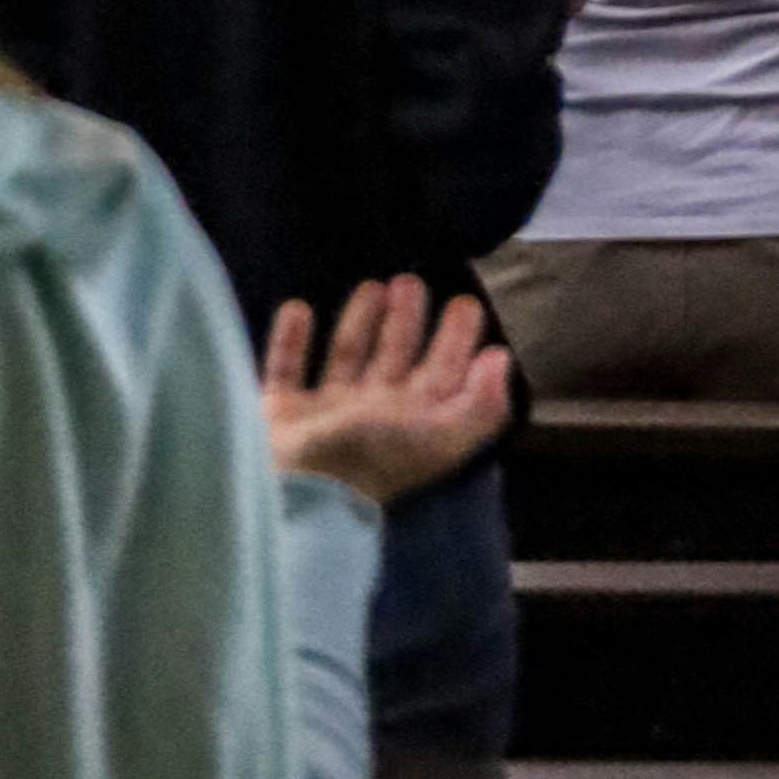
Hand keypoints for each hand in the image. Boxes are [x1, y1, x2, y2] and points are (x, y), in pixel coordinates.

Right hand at [262, 276, 511, 511]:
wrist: (294, 496)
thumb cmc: (370, 460)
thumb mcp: (437, 438)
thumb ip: (479, 405)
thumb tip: (500, 359)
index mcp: (411, 425)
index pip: (441, 377)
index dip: (456, 343)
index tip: (464, 302)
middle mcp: (370, 418)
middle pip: (394, 362)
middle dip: (406, 324)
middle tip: (411, 282)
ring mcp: (322, 417)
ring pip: (346, 359)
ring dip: (359, 324)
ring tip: (373, 286)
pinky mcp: (278, 414)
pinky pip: (284, 370)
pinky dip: (289, 340)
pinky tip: (298, 307)